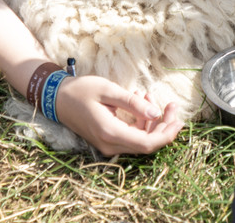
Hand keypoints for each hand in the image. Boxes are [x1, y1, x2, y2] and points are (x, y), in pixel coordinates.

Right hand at [55, 74, 183, 155]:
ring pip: (139, 141)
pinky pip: (130, 136)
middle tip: (172, 105)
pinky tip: (138, 102)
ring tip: (147, 96)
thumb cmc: (81, 90)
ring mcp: (107, 145)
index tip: (178, 116)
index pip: (147, 143)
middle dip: (163, 126)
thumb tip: (156, 115)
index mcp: (111, 133)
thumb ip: (133, 104)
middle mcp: (110, 145)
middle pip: (146, 144)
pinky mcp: (106, 140)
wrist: (57, 98)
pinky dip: (139, 122)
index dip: (166, 133)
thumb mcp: (108, 90)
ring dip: (150, 122)